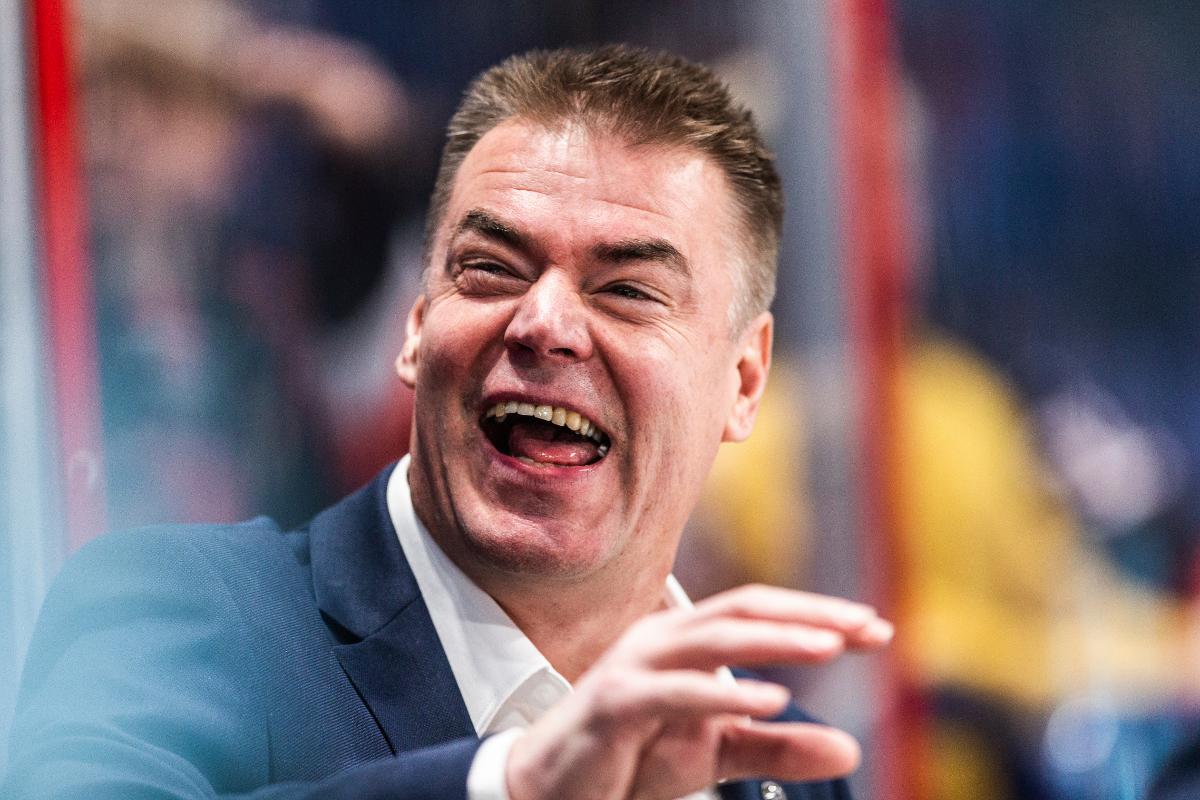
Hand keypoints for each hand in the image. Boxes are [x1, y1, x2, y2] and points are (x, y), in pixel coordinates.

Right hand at [505, 583, 893, 799]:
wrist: (554, 789)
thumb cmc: (632, 757)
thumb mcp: (715, 753)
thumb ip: (777, 747)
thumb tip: (849, 749)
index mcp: (686, 639)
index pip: (759, 611)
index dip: (816, 615)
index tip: (876, 630)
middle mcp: (662, 638)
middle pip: (744, 608)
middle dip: (809, 615)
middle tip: (867, 628)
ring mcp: (635, 666)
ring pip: (713, 636)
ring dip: (775, 639)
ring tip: (831, 647)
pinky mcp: (615, 703)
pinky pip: (675, 691)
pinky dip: (723, 692)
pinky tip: (771, 700)